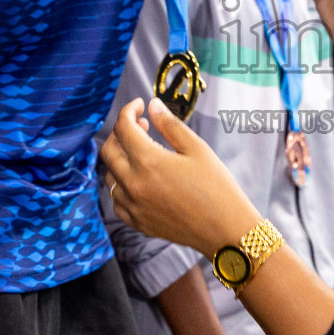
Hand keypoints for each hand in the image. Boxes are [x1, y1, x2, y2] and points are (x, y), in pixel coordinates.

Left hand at [102, 98, 259, 255]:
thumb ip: (170, 125)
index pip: (123, 128)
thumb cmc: (217, 187)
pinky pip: (116, 200)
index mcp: (148, 162)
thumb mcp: (197, 149)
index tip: (140, 105)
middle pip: (108, 150)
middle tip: (140, 125)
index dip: (129, 111)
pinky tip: (139, 179)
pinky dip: (121, 184)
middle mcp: (134, 184)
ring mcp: (133, 206)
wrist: (224, 229)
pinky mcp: (137, 222)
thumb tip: (152, 105)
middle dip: (120, 132)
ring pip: (110, 175)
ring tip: (142, 151)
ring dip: (120, 158)